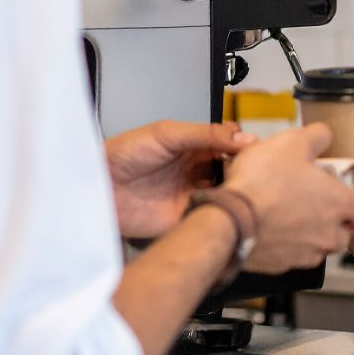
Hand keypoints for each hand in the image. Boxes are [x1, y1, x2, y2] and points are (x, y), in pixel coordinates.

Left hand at [104, 120, 254, 237]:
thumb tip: (242, 137)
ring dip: (234, 197)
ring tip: (241, 194)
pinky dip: (219, 218)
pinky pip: (208, 220)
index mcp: (195, 147)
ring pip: (225, 197)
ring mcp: (191, 196)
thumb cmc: (124, 153)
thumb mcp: (168, 134)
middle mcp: (197, 172)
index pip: (231, 146)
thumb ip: (205, 134)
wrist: (98, 185)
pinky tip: (224, 213)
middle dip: (244, 174)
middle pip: (233, 173)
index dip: (245, 149)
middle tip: (252, 175)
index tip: (255, 152)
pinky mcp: (183, 220)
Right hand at [223, 123, 353, 273]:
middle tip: (320, 203)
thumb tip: (325, 134)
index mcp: (339, 204)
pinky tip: (273, 227)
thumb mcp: (292, 142)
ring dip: (314, 234)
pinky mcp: (283, 265)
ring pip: (321, 247)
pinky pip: (295, 256)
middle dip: (338, 221)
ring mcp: (306, 253)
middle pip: (347, 233)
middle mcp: (328, 233)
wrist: (230, 220)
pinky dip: (289, 245)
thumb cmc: (262, 183)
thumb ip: (317, 136)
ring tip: (292, 214)